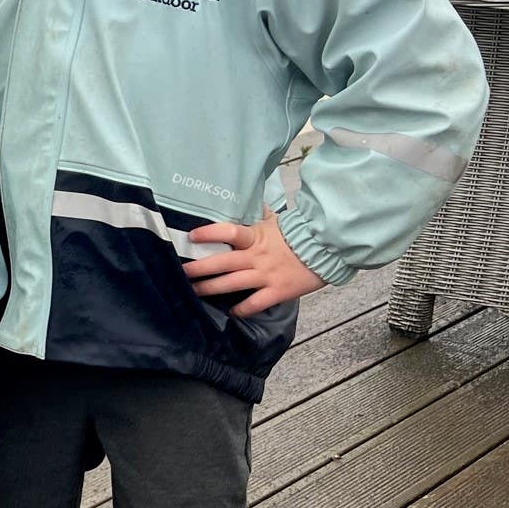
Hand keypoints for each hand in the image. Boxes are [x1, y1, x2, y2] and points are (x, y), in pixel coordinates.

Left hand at [184, 209, 325, 316]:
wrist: (326, 250)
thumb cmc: (297, 234)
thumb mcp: (275, 221)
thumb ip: (257, 214)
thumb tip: (244, 196)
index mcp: (256, 237)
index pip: (229, 232)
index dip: (210, 233)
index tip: (192, 235)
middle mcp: (257, 257)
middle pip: (222, 263)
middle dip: (199, 268)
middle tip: (181, 272)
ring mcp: (266, 276)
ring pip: (232, 284)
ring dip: (210, 288)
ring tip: (193, 291)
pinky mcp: (277, 292)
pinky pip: (254, 304)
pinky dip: (241, 309)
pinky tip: (230, 312)